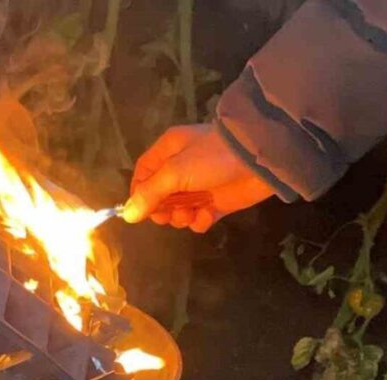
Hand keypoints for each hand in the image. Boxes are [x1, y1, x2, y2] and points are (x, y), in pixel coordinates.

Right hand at [123, 124, 274, 232]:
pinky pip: (200, 217)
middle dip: (162, 209)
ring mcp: (201, 186)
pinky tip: (207, 216)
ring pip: (179, 209)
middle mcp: (182, 167)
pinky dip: (201, 221)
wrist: (259, 160)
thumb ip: (149, 194)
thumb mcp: (175, 172)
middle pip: (159, 196)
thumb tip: (127, 214)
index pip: (143, 174)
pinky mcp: (218, 201)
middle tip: (168, 216)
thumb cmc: (212, 158)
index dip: (139, 193)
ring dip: (181, 217)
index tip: (141, 210)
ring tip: (190, 214)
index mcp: (169, 151)